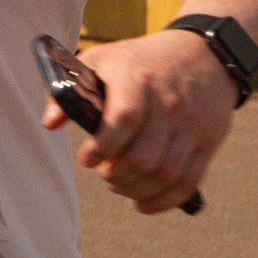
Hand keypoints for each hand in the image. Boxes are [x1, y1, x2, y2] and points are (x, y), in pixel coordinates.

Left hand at [42, 29, 235, 213]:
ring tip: (118, 184)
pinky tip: (143, 203)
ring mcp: (192, 125)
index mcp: (137, 80)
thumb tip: (49, 123)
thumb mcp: (100, 60)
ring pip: (166, 174)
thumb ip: (69, 88)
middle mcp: (169, 104)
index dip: (103, 146)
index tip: (86, 158)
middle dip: (115, 174)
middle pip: (143, 156)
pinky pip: (189, 180)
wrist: (202, 54)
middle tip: (103, 171)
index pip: (124, 119)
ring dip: (136, 189)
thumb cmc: (139, 61)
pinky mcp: (209, 141)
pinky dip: (165, 200)